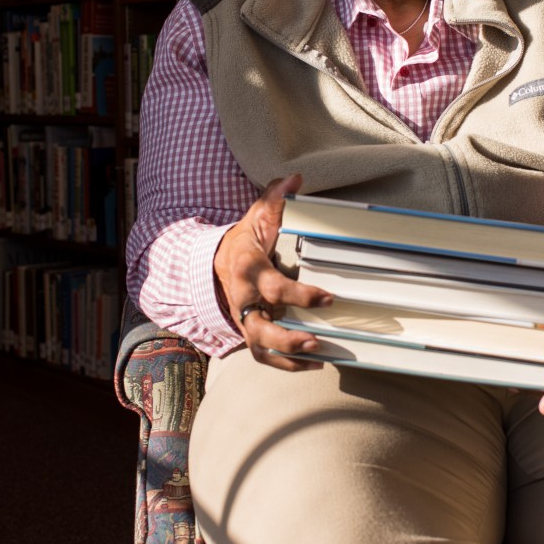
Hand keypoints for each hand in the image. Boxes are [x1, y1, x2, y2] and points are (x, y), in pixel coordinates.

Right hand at [213, 174, 332, 369]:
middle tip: (316, 340)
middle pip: (260, 327)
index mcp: (247, 271)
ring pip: (260, 347)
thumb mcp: (256, 217)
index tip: (328, 298)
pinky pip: (264, 355)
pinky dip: (287, 365)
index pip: (273, 288)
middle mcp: (243, 300)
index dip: (300, 296)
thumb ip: (274, 199)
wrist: (216, 264)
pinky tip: (313, 363)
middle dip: (288, 338)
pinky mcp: (250, 332)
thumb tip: (295, 178)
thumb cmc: (244, 241)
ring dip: (288, 357)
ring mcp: (245, 319)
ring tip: (318, 356)